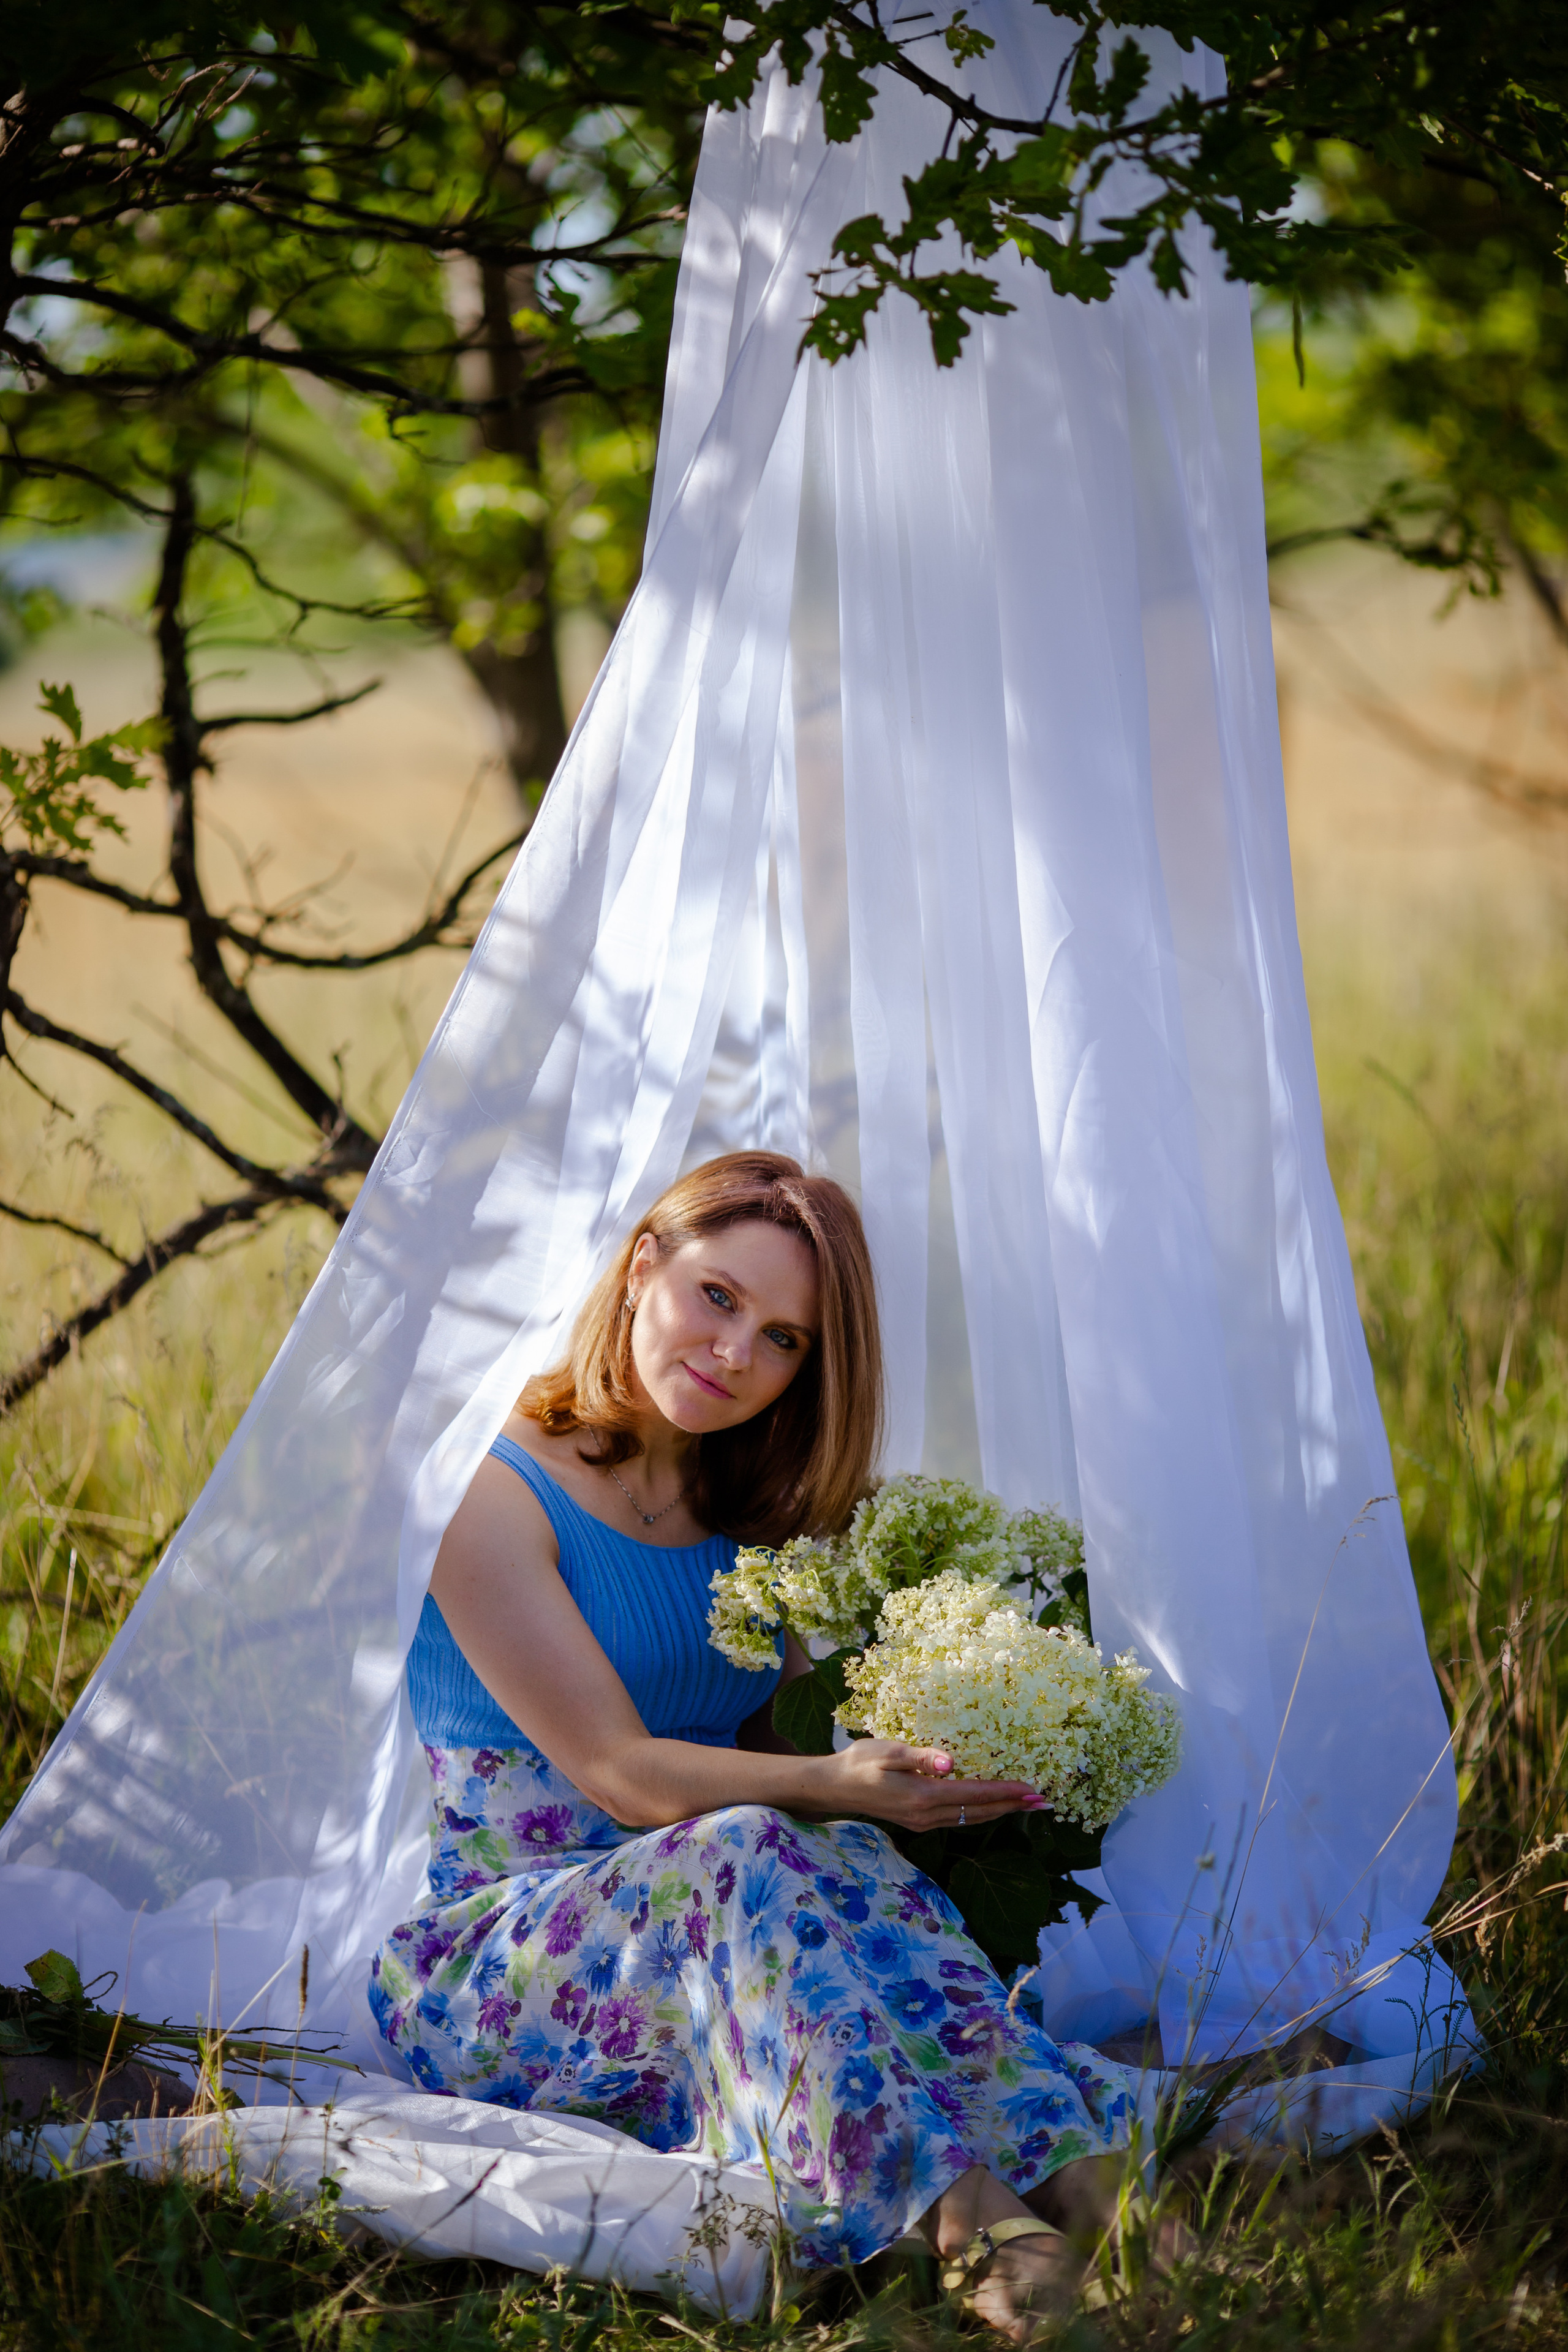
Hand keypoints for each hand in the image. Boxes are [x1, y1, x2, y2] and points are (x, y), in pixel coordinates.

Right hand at [807, 1739, 1044, 1829]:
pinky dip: (980, 1812)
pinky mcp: (917, 1821)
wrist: (833, 1787)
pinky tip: (988, 1805)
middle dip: (1013, 1806)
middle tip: (1043, 1802)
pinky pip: (958, 1819)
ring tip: (1025, 1805)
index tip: (1033, 1789)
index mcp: (923, 1797)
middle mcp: (927, 1816)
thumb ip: (920, 1757)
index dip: (1006, 1792)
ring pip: (971, 1819)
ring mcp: (923, 1822)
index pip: (975, 1796)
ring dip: (1000, 1811)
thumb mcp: (887, 1752)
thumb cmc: (859, 1763)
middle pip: (980, 1813)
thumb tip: (951, 1763)